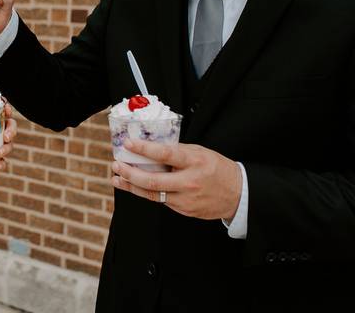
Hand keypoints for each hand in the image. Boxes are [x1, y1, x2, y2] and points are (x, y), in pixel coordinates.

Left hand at [111, 140, 242, 220]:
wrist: (238, 194)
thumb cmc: (218, 169)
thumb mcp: (200, 152)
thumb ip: (178, 151)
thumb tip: (152, 148)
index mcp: (194, 161)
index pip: (165, 154)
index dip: (144, 149)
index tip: (129, 143)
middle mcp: (189, 181)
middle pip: (152, 181)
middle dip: (129, 173)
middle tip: (116, 165)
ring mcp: (186, 199)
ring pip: (152, 194)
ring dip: (131, 186)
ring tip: (117, 178)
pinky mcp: (184, 211)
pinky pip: (161, 201)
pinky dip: (147, 192)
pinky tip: (137, 186)